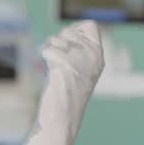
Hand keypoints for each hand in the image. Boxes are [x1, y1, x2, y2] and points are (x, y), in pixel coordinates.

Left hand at [18, 20, 103, 144]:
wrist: (61, 118)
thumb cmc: (66, 96)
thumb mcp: (79, 69)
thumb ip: (79, 51)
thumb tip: (73, 30)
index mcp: (99, 57)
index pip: (90, 25)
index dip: (74, 30)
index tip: (67, 45)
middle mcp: (94, 56)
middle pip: (69, 30)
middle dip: (58, 41)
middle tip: (57, 62)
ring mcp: (81, 60)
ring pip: (57, 38)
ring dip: (49, 50)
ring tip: (53, 68)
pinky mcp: (66, 64)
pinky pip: (47, 48)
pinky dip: (43, 56)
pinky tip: (48, 70)